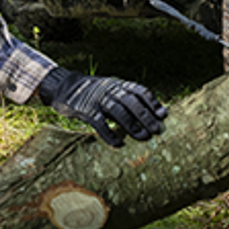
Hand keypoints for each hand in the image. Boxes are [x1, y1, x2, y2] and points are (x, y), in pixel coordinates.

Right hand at [39, 66, 166, 145]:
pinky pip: (99, 123)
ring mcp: (97, 99)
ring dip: (132, 126)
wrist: (65, 87)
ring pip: (118, 112)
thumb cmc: (95, 92)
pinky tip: (119, 144)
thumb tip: (155, 113)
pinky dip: (110, 134)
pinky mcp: (85, 110)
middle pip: (131, 102)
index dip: (152, 103)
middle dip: (145, 116)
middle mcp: (109, 89)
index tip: (163, 115)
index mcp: (118, 84)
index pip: (139, 90)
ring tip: (143, 137)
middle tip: (156, 130)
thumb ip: (130, 98)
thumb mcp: (112, 89)